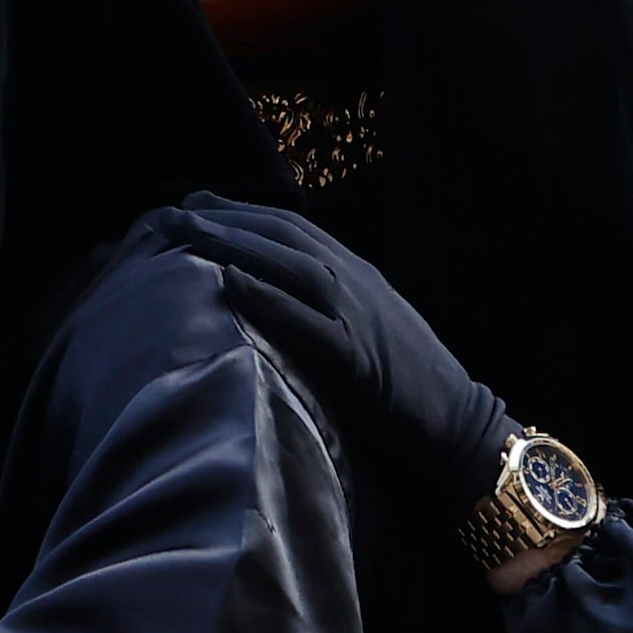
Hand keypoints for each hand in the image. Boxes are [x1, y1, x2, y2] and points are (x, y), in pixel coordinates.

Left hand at [129, 196, 556, 579]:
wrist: (461, 429)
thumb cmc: (405, 389)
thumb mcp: (362, 330)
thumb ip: (324, 308)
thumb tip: (269, 295)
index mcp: (356, 275)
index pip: (289, 227)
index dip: (238, 211)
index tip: (191, 203)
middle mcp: (357, 283)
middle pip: (284, 233)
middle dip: (226, 216)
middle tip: (170, 209)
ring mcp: (361, 316)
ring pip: (293, 263)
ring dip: (236, 242)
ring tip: (186, 230)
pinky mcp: (362, 360)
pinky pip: (311, 322)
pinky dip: (270, 298)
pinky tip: (231, 282)